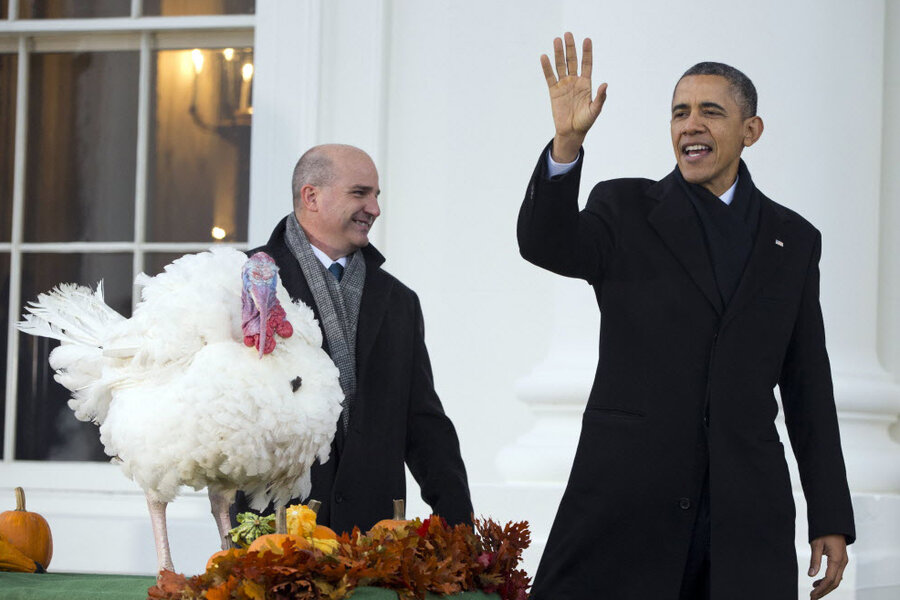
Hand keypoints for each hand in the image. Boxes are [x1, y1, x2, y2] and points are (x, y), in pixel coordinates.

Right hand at [540, 32, 607, 161]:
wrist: (571, 132)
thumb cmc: (585, 122)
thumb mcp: (595, 110)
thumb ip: (600, 98)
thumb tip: (605, 85)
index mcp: (586, 84)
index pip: (587, 64)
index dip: (587, 52)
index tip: (587, 40)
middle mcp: (574, 81)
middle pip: (572, 61)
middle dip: (570, 48)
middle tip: (568, 34)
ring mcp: (564, 85)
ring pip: (560, 66)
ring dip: (559, 53)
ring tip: (556, 40)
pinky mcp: (554, 92)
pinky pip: (550, 77)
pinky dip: (547, 67)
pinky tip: (545, 57)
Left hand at [808, 534, 848, 597]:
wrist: (834, 522)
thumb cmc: (825, 531)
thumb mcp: (816, 544)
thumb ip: (814, 560)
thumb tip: (811, 575)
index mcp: (837, 559)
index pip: (830, 579)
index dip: (821, 589)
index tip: (812, 595)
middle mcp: (843, 562)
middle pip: (835, 582)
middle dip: (824, 591)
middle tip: (813, 597)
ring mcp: (843, 561)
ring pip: (836, 579)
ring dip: (826, 586)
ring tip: (814, 590)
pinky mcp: (841, 559)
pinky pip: (836, 573)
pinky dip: (828, 579)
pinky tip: (819, 581)